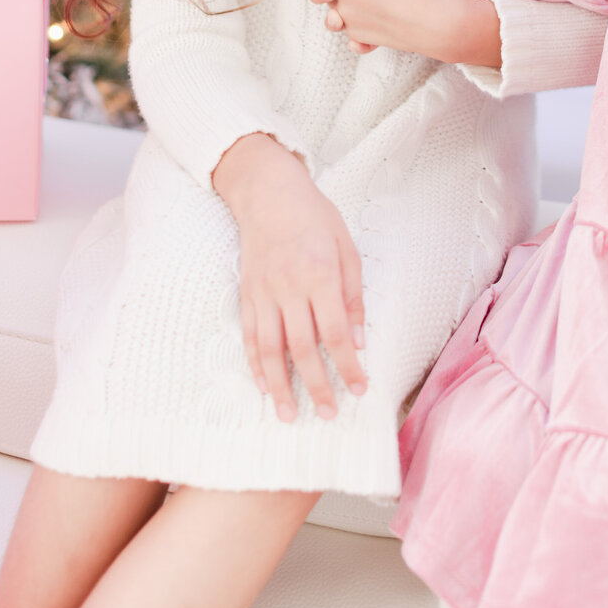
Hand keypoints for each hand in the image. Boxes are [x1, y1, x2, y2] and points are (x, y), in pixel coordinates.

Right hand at [212, 133, 366, 423]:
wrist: (268, 191)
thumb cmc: (314, 216)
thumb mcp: (346, 247)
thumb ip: (353, 295)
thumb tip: (358, 340)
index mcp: (320, 275)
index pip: (335, 333)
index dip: (348, 366)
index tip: (360, 389)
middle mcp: (289, 288)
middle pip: (302, 348)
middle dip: (317, 386)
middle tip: (329, 415)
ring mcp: (264, 293)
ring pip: (270, 349)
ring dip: (281, 386)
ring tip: (290, 415)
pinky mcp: (246, 293)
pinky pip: (249, 335)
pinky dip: (255, 363)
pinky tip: (264, 385)